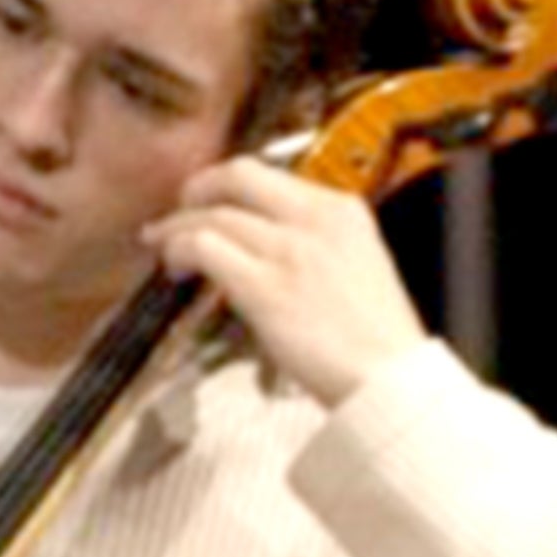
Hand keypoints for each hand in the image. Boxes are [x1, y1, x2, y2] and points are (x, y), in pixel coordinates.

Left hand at [144, 157, 429, 406]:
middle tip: (181, 209)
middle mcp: (316, 220)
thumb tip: (267, 248)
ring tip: (165, 245)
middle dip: (200, 188)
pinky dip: (180, 251)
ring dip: (179, 227)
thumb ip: (319, 246)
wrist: (391, 380)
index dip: (233, 186)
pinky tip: (176, 268)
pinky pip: (205, 248)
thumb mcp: (360, 267)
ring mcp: (289, 251)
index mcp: (345, 211)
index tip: (217, 201)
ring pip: (213, 214)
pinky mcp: (264, 287)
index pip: (274, 177)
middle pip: (238, 176)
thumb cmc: (379, 340)